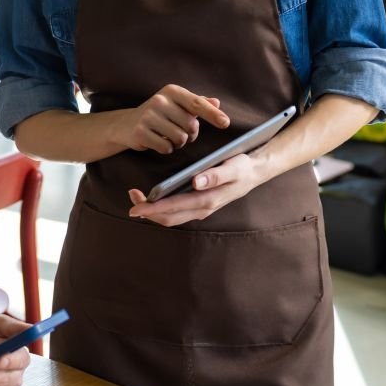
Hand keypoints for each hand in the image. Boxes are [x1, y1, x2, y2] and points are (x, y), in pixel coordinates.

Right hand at [124, 86, 228, 154]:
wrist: (126, 124)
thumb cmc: (159, 115)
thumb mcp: (178, 105)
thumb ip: (198, 103)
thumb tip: (217, 102)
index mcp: (172, 91)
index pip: (197, 103)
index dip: (213, 114)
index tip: (225, 123)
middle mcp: (159, 100)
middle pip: (190, 125)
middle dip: (190, 134)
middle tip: (179, 132)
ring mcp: (148, 116)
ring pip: (179, 138)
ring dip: (178, 143)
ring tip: (167, 136)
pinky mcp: (140, 132)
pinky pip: (166, 147)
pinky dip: (166, 149)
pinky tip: (157, 142)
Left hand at [127, 151, 265, 225]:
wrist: (255, 172)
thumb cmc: (242, 167)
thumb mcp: (232, 167)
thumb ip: (215, 175)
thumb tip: (195, 182)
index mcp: (208, 200)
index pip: (174, 207)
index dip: (153, 208)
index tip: (135, 207)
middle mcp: (202, 209)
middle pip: (169, 218)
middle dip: (148, 211)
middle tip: (131, 196)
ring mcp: (201, 209)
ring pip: (171, 218)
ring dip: (152, 211)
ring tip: (136, 196)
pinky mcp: (199, 206)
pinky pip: (176, 213)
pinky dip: (161, 209)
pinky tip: (152, 198)